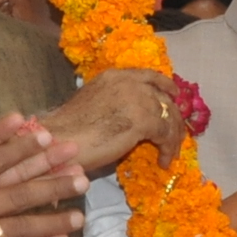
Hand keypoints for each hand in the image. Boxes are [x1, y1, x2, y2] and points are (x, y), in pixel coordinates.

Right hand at [44, 69, 186, 172]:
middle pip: (163, 99)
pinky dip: (167, 149)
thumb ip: (116, 102)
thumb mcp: (94, 103)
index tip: (174, 96)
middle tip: (177, 136)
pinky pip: (165, 134)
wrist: (59, 140)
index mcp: (114, 76)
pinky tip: (162, 160)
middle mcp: (129, 83)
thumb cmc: (69, 129)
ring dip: (173, 137)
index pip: (148, 76)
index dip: (165, 86)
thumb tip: (133, 115)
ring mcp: (137, 100)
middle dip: (173, 118)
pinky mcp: (142, 121)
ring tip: (170, 153)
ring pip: (168, 117)